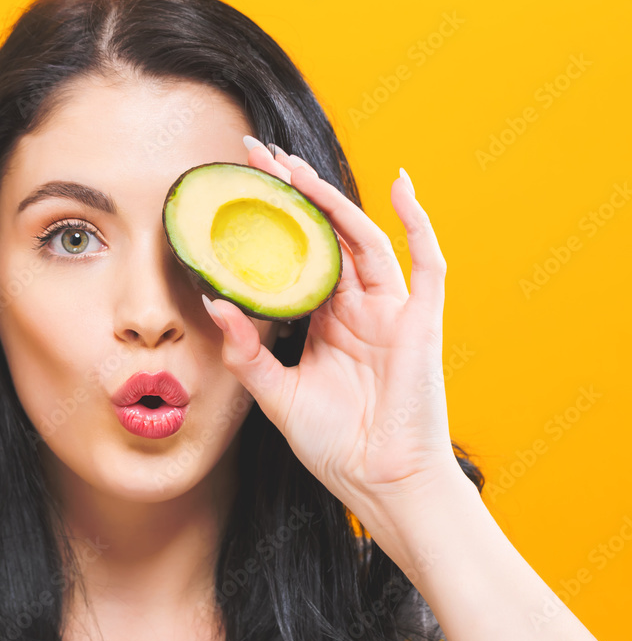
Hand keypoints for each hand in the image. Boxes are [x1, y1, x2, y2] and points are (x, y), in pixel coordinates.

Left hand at [203, 140, 469, 530]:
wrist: (381, 484)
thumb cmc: (335, 445)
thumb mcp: (276, 395)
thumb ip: (247, 352)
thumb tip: (213, 302)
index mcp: (325, 321)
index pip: (296, 256)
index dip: (271, 221)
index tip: (237, 185)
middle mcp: (356, 308)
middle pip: (324, 236)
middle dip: (292, 194)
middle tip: (256, 156)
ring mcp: (390, 310)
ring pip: (360, 238)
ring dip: (329, 199)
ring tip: (292, 166)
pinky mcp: (420, 321)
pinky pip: (426, 262)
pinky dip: (417, 222)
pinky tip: (398, 184)